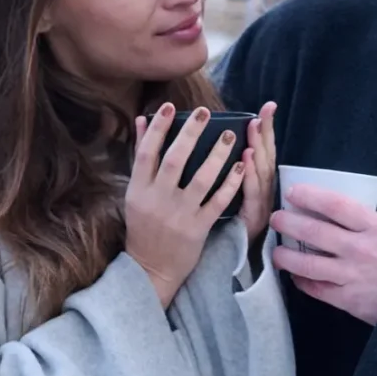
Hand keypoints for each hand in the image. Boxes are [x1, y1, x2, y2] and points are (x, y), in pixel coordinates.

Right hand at [125, 103, 242, 306]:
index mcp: (139, 189)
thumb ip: (140, 156)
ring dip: (217, 155)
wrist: (151, 268)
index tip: (170, 107)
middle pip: (175, 160)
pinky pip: (218, 202)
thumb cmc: (143, 227)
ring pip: (200, 179)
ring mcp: (179, 214)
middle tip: (206, 113)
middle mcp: (157, 199)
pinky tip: (241, 165)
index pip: (146, 152)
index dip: (157, 128)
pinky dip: (230, 183)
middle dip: (191, 134)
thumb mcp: (135, 192)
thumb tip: (142, 119)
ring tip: (230, 135)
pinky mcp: (198, 228)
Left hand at [237, 101, 278, 260]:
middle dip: (266, 133)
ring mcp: (260, 207)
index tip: (266, 106)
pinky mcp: (251, 220)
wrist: (234, 263)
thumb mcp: (233, 198)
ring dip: (258, 149)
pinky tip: (247, 159)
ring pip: (261, 175)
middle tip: (263, 112)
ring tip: (254, 128)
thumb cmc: (228, 231)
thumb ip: (233, 174)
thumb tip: (237, 147)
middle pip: (267, 158)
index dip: (266, 129)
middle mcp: (263, 194)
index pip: (264, 151)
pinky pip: (250, 196)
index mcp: (258, 186)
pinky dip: (249, 176)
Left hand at [268, 185, 376, 325]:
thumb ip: (372, 220)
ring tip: (277, 252)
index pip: (334, 205)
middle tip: (276, 219)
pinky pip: (316, 289)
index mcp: (373, 226)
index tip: (293, 192)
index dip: (309, 196)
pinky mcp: (347, 300)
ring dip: (286, 257)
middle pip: (314, 232)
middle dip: (289, 223)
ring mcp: (351, 275)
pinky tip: (296, 276)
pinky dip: (302, 282)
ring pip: (308, 265)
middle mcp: (358, 248)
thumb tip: (348, 212)